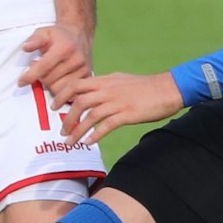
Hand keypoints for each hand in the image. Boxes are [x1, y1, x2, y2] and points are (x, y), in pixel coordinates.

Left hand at [18, 23, 93, 94]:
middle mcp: (76, 59)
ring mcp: (83, 69)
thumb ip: (34, 40)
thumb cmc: (59, 35)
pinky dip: (60, 90)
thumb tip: (26, 47)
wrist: (79, 34)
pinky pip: (69, 92)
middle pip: (49, 80)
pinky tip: (57, 81)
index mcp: (64, 48)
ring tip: (48, 75)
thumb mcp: (44, 32)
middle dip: (39, 78)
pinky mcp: (88, 76)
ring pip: (59, 89)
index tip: (20, 82)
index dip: (29, 76)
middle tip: (38, 71)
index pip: (43, 67)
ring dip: (49, 85)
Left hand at [54, 70, 183, 145]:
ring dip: (78, 130)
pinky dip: (95, 134)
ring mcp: (118, 101)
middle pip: (79, 101)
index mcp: (105, 80)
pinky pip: (106, 125)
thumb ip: (104, 86)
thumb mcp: (120, 80)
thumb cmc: (146, 86)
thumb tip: (91, 91)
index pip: (76, 84)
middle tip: (62, 130)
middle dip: (67, 117)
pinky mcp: (128, 113)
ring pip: (90, 115)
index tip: (54, 106)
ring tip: (71, 142)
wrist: (169, 88)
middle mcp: (108, 89)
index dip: (61, 95)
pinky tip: (89, 142)